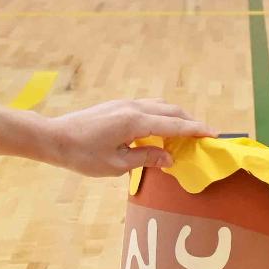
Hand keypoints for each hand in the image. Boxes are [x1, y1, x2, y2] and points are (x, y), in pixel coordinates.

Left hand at [42, 99, 212, 177]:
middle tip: (203, 136)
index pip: (175, 125)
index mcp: (136, 123)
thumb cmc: (83, 155)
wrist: (54, 138)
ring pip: (160, 105)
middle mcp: (134, 108)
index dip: (196, 130)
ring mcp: (125, 104)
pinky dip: (161, 115)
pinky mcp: (117, 105)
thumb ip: (146, 158)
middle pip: (171, 111)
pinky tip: (160, 130)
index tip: (214, 134)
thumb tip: (170, 158)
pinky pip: (148, 106)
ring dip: (175, 117)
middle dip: (190, 122)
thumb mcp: (117, 164)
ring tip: (183, 134)